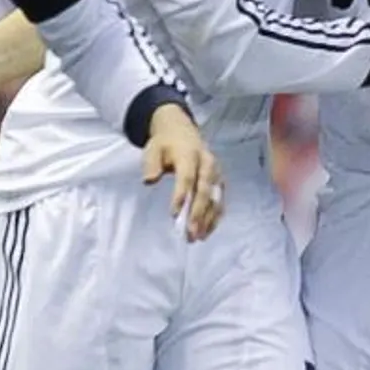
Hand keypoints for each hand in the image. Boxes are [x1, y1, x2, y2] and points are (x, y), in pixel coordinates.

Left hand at [140, 104, 222, 240]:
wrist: (182, 132)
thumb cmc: (165, 145)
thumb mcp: (153, 149)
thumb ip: (151, 164)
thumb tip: (148, 181)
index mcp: (190, 154)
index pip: (187, 176)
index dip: (181, 195)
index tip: (173, 214)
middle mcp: (208, 163)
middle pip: (205, 190)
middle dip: (198, 213)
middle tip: (190, 233)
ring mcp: (217, 173)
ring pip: (216, 199)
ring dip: (208, 220)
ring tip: (197, 238)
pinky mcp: (220, 182)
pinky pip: (220, 202)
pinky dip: (214, 218)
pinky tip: (206, 232)